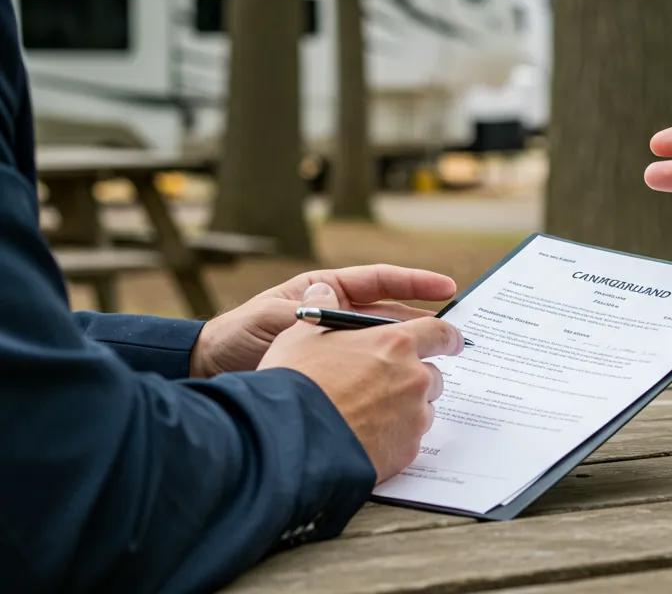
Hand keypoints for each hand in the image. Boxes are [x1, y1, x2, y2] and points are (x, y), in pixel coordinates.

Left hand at [189, 264, 456, 377]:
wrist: (211, 370)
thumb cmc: (238, 335)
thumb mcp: (274, 318)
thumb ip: (306, 312)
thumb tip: (333, 308)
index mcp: (329, 292)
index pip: (381, 281)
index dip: (415, 282)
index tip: (447, 287)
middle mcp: (339, 318)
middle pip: (390, 317)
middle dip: (422, 323)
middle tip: (454, 334)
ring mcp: (338, 348)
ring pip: (383, 349)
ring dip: (407, 355)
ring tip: (437, 365)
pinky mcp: (333, 377)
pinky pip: (367, 376)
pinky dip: (385, 382)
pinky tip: (403, 394)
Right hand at [258, 283, 462, 480]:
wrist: (291, 442)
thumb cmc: (297, 383)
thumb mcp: (304, 333)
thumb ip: (323, 308)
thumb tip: (322, 289)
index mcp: (396, 343)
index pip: (439, 333)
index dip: (447, 336)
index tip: (453, 342)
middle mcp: (413, 377)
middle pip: (432, 375)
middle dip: (415, 378)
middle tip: (387, 385)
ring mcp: (413, 417)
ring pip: (422, 408)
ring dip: (407, 408)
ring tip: (371, 414)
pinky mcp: (406, 451)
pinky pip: (409, 439)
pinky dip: (395, 437)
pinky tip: (368, 438)